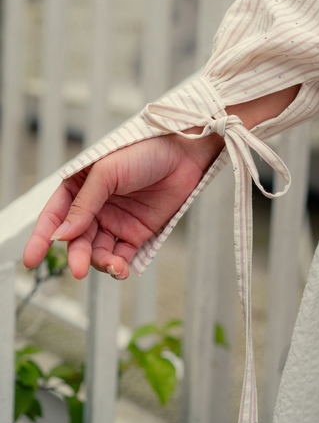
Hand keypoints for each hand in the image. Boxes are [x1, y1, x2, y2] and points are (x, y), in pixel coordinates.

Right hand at [23, 132, 223, 279]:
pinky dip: (118, 265)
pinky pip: (121, 255)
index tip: (31, 259)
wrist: (184, 155)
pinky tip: (121, 268)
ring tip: (113, 265)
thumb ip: (85, 203)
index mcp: (79, 186)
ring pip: (97, 251)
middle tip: (79, 269)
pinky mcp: (136, 233)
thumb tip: (63, 235)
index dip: (41, 237)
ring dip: (100, 262)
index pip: (55, 215)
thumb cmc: (143, 152)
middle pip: (76, 239)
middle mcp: (94, 207)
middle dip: (77, 255)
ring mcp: (115, 221)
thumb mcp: (108, 172)